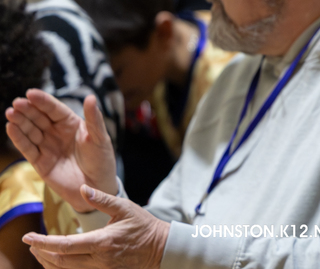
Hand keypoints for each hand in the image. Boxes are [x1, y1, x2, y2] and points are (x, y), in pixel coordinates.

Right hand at [5, 92, 117, 213]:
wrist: (97, 186)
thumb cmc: (102, 159)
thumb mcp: (100, 138)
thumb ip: (94, 119)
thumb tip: (91, 97)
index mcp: (72, 124)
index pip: (54, 109)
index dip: (43, 101)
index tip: (30, 93)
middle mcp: (57, 133)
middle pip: (39, 118)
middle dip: (28, 110)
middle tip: (16, 102)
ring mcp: (48, 147)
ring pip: (31, 131)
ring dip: (20, 122)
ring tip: (11, 113)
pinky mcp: (40, 162)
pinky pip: (28, 148)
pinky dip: (19, 138)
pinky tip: (11, 128)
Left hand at [25, 186, 168, 268]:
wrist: (160, 249)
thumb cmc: (143, 226)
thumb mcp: (125, 208)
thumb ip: (102, 199)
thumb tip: (82, 188)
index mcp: (102, 242)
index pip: (65, 245)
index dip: (43, 243)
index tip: (28, 238)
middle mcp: (98, 260)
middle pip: (60, 262)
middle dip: (41, 253)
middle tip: (30, 243)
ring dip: (48, 262)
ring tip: (39, 251)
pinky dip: (61, 267)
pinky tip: (56, 260)